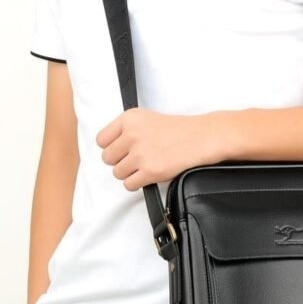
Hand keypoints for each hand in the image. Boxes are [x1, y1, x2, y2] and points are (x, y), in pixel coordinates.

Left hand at [95, 107, 227, 190]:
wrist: (201, 138)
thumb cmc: (177, 130)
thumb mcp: (147, 119)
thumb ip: (126, 130)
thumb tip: (109, 149)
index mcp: (129, 118)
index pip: (101, 140)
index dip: (112, 147)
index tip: (123, 150)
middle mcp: (132, 134)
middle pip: (107, 158)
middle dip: (120, 161)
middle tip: (137, 159)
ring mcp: (140, 154)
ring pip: (117, 173)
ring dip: (130, 173)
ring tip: (146, 166)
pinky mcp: (150, 171)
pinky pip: (129, 185)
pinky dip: (137, 183)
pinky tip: (149, 175)